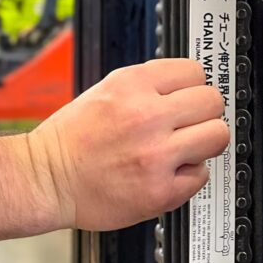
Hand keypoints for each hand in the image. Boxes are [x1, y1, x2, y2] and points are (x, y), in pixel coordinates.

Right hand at [29, 59, 229, 230]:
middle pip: (212, 102)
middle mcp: (146, 116)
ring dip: (203, 144)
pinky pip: (201, 175)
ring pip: (216, 137)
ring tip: (182, 150)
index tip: (188, 98)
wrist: (46, 179)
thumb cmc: (72, 141)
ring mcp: (156, 155)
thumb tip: (188, 88)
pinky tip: (167, 173)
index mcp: (132, 85)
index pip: (195, 71)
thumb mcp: (106, 91)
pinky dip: (188, 176)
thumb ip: (148, 87)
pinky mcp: (160, 191)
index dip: (192, 87)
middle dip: (203, 114)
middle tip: (189, 126)